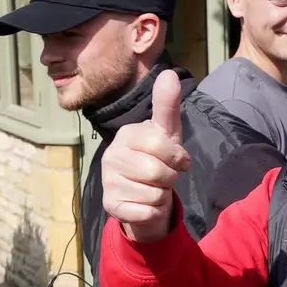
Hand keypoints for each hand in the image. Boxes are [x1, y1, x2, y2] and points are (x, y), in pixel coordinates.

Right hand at [101, 69, 189, 243]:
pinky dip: (152, 211)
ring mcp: (108, 181)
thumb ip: (167, 105)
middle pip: (156, 172)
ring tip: (154, 188)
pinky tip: (146, 204)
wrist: (146, 196)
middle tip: (164, 176)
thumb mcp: (167, 132)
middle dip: (170, 178)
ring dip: (161, 195)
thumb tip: (170, 74)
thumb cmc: (158, 159)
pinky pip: (144, 212)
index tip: (178, 160)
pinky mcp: (110, 205)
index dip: (177, 156)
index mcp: (126, 135)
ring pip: (152, 193)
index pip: (161, 145)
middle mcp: (111, 156)